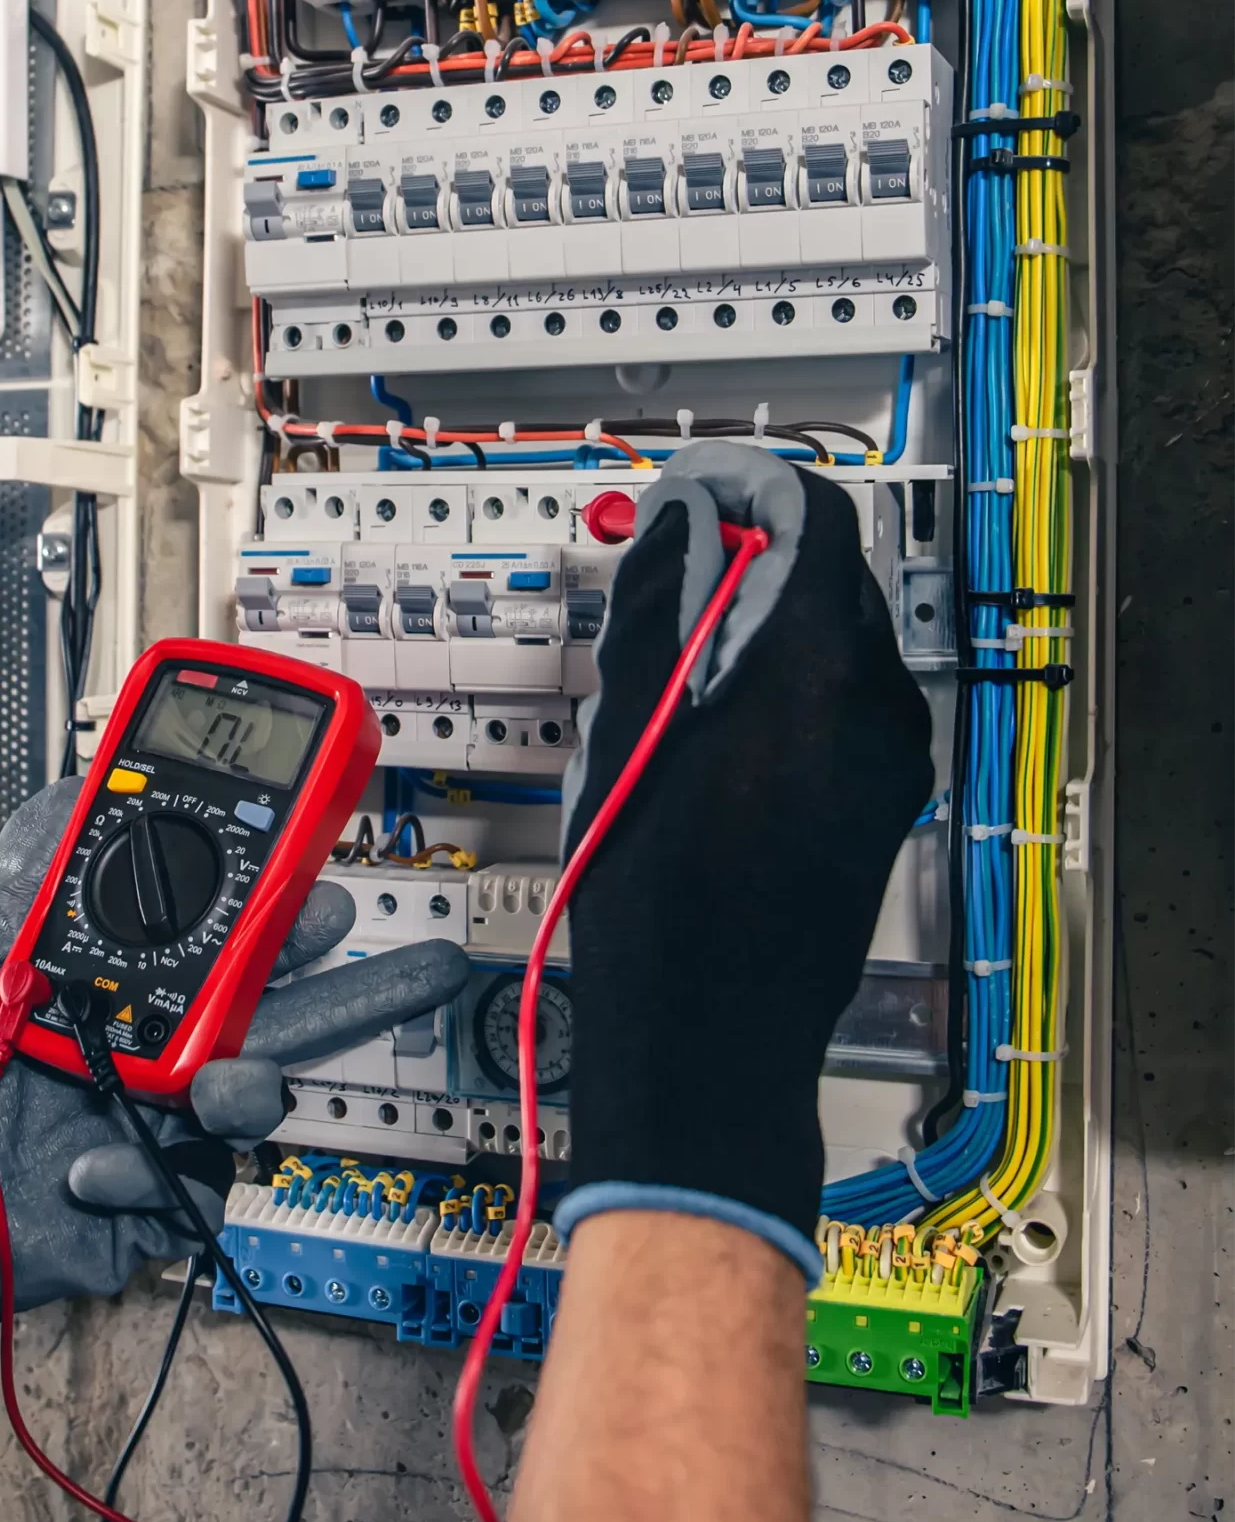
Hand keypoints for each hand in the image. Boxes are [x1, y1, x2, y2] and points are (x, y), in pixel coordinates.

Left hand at [0, 779, 467, 1432]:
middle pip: (286, 1009)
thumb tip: (73, 788)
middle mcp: (171, 1044)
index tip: (320, 868)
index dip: (285, 902)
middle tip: (419, 965)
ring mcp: (171, 1122)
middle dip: (363, 987)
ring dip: (251, 1086)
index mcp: (140, 977)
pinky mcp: (157, 1195)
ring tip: (219, 1085)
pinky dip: (139, 1168)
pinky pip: (189, 1183)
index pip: (233, 930)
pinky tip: (84, 1160)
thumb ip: (25, 873)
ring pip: (259, 1096)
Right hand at [557, 443, 933, 1274]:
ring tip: (672, 663)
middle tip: (668, 569)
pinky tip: (709, 727)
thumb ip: (663, 602)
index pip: (810, 516)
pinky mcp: (882, 803)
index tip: (688, 494)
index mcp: (822, 669)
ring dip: (762, 623)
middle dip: (749, 554)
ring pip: (835, 640)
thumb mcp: (630, 724)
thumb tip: (679, 523)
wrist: (708, 1034)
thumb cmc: (660, 897)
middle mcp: (879, 706)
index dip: (744, 488)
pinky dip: (783, 684)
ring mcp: (891, 760)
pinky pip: (840, 705)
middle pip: (827, 574)